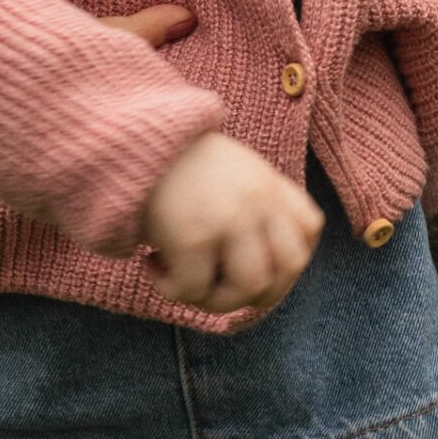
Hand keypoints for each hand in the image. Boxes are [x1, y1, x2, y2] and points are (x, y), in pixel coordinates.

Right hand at [142, 131, 323, 314]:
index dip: (287, 257)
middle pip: (288, 268)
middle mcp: (258, 201)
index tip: (251, 261)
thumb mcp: (231, 169)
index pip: (310, 229)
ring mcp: (229, 219)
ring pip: (248, 288)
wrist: (127, 138)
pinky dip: (172, 291)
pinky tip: (153, 265)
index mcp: (269, 183)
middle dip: (257, 291)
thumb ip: (255, 204)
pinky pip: (195, 289)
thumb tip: (261, 272)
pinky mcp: (193, 236)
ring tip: (187, 283)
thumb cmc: (174, 161)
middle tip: (220, 286)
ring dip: (216, 300)